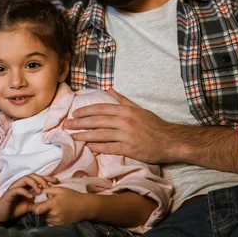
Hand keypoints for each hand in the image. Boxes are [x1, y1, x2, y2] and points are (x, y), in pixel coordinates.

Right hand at [0, 174, 57, 225]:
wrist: (3, 215)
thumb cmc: (16, 208)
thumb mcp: (30, 205)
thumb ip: (38, 201)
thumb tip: (48, 200)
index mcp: (26, 185)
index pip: (37, 177)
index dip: (47, 178)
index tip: (57, 181)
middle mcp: (20, 183)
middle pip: (32, 175)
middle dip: (42, 179)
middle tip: (49, 186)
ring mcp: (15, 187)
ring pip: (25, 178)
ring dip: (34, 183)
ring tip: (40, 191)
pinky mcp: (9, 193)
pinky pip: (18, 189)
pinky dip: (25, 191)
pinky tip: (31, 197)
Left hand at [32, 187, 86, 225]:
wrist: (85, 207)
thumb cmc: (72, 196)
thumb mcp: (60, 189)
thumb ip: (48, 189)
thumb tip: (38, 191)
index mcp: (53, 204)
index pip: (37, 210)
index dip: (34, 207)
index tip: (36, 203)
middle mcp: (55, 214)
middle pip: (40, 214)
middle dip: (40, 209)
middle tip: (45, 204)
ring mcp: (58, 221)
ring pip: (45, 219)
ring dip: (45, 214)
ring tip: (52, 208)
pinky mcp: (61, 225)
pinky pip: (50, 223)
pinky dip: (50, 219)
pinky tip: (55, 213)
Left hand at [64, 88, 179, 163]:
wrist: (170, 141)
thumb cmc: (154, 125)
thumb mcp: (139, 109)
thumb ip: (123, 100)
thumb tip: (110, 89)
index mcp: (125, 110)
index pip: (101, 108)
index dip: (86, 111)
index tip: (74, 113)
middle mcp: (124, 121)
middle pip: (97, 121)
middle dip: (80, 123)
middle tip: (67, 125)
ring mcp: (126, 135)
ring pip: (100, 134)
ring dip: (85, 135)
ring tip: (73, 136)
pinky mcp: (129, 148)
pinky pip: (110, 148)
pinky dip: (98, 147)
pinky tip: (89, 147)